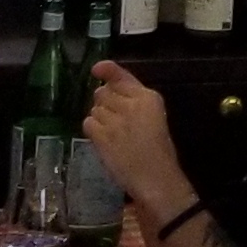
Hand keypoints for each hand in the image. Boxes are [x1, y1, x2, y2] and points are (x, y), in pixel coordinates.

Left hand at [82, 62, 192, 216]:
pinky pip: (88, 123)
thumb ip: (134, 98)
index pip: (120, 76)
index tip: (96, 69)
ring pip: (95, 108)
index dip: (106, 70)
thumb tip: (108, 85)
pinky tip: (104, 139)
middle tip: (114, 119)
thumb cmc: (158, 149)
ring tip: (112, 133)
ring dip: (99, 118)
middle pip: (102, 92)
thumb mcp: (154, 115)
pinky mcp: (102, 135)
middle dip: (104, 103)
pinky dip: (93, 129)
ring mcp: (115, 119)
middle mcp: (131, 104)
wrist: (155, 177)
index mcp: (148, 97)